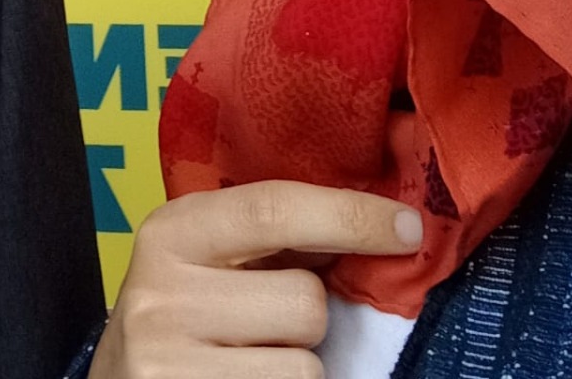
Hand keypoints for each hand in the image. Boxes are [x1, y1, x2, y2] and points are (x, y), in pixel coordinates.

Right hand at [86, 180, 422, 377]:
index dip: (351, 216)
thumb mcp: (202, 258)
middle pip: (304, 302)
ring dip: (296, 368)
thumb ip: (267, 236)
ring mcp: (170, 365)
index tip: (408, 227)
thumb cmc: (179, 314)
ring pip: (305, 369)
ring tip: (249, 361)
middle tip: (265, 325)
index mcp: (170, 233)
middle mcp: (163, 296)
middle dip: (306, 318)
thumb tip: (378, 220)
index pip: (273, 209)